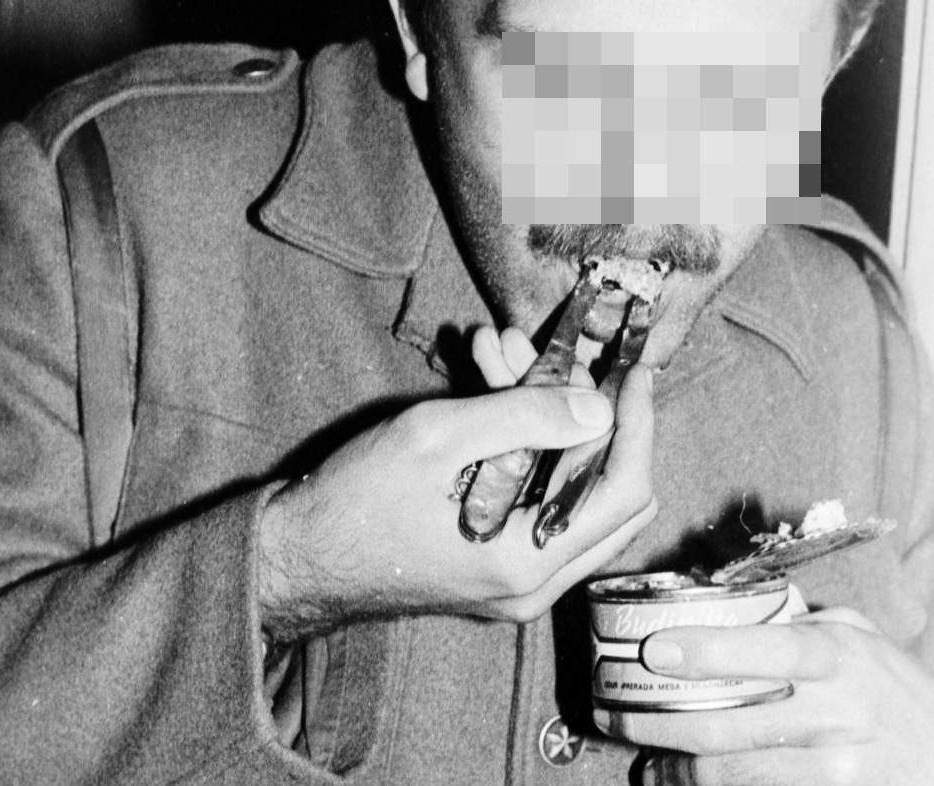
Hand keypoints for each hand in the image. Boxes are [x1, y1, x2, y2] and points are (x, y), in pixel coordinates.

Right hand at [258, 327, 656, 641]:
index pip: (623, 491)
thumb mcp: (436, 438)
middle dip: (592, 415)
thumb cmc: (354, 501)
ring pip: (571, 489)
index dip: (636, 423)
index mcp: (526, 562)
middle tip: (567, 360)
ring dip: (548, 418)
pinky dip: (524, 442)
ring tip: (499, 352)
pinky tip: (485, 386)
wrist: (297, 555)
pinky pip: (537, 498)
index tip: (632, 370)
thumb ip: (524, 418)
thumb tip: (600, 408)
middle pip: (610, 493)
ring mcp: (516, 578)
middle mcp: (533, 582)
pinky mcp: (497, 562)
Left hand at [597, 608, 933, 785]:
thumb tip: (722, 606)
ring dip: (674, 770)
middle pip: (727, 725)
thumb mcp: (859, 639)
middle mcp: (837, 714)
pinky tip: (686, 784)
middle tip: (613, 716)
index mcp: (838, 658)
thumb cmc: (898, 692)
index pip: (767, 651)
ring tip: (646, 758)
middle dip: (655, 723)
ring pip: (730, 775)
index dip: (706, 652)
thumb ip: (797, 624)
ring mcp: (837, 771)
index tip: (655, 651)